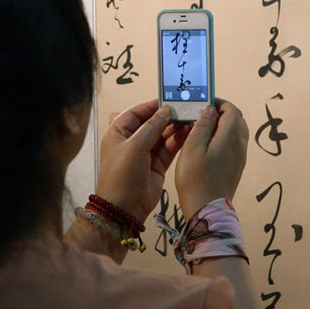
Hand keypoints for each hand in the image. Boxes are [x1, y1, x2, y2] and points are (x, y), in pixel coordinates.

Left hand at [97, 99, 191, 221]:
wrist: (124, 208)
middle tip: (185, 109)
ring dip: (176, 128)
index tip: (169, 100)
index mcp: (118, 133)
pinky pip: (169, 148)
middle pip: (152, 123)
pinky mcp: (157, 164)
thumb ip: (152, 126)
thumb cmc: (120, 177)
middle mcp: (132, 141)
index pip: (136, 112)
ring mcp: (145, 153)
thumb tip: (165, 110)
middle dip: (168, 117)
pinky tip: (189, 133)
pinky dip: (179, 141)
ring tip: (190, 119)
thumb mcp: (134, 146)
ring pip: (163, 135)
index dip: (152, 106)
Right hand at [174, 99, 248, 215]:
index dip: (219, 103)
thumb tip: (210, 109)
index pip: (232, 109)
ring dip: (222, 125)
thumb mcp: (192, 148)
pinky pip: (234, 144)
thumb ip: (202, 125)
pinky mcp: (236, 167)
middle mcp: (240, 145)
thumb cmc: (196, 180)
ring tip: (202, 130)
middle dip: (221, 112)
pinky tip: (206, 146)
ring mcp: (240, 157)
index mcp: (230, 137)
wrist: (208, 210)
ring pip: (236, 132)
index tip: (203, 104)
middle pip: (236, 119)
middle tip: (201, 115)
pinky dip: (223, 138)